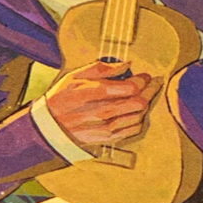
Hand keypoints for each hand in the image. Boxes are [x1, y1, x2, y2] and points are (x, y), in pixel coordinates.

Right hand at [44, 60, 159, 148]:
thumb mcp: (76, 76)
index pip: (131, 87)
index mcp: (95, 93)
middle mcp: (102, 112)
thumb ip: (102, 68)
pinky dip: (140, 119)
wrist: (48, 125)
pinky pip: (133, 130)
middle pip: (139, 102)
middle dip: (151, 90)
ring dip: (146, 104)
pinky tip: (137, 112)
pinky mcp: (107, 138)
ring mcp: (105, 127)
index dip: (143, 80)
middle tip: (153, 83)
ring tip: (145, 96)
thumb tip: (126, 64)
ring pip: (138, 116)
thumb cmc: (61, 98)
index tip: (145, 75)